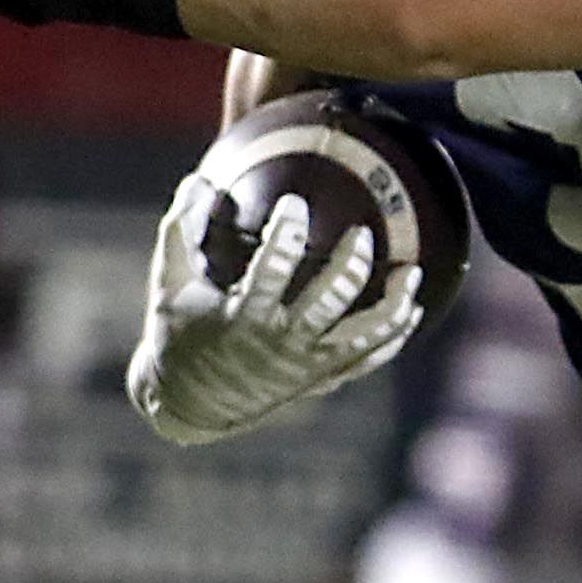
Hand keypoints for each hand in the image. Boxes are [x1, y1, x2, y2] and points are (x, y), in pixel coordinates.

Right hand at [127, 180, 420, 444]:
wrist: (190, 404)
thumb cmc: (177, 333)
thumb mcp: (169, 283)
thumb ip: (181, 229)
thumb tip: (199, 178)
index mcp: (243, 316)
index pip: (272, 269)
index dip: (286, 232)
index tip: (295, 202)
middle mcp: (281, 341)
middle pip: (331, 298)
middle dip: (352, 261)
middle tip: (363, 233)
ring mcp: (307, 364)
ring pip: (364, 333)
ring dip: (393, 302)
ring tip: (412, 271)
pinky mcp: (322, 378)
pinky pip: (369, 359)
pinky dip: (394, 336)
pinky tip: (411, 310)